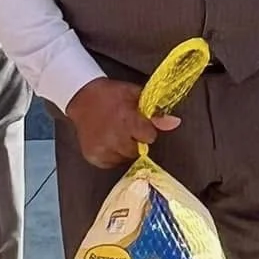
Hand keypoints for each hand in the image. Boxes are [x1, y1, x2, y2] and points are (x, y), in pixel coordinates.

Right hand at [65, 77, 179, 170]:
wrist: (83, 97)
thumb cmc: (112, 95)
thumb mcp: (136, 96)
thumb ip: (156, 112)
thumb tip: (175, 123)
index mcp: (127, 120)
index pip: (149, 137)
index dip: (146, 131)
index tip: (139, 125)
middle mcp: (114, 136)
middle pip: (137, 151)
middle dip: (135, 141)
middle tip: (125, 128)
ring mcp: (102, 148)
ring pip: (124, 158)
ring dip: (123, 149)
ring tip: (115, 134)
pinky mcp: (93, 156)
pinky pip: (111, 163)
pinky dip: (111, 155)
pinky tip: (107, 141)